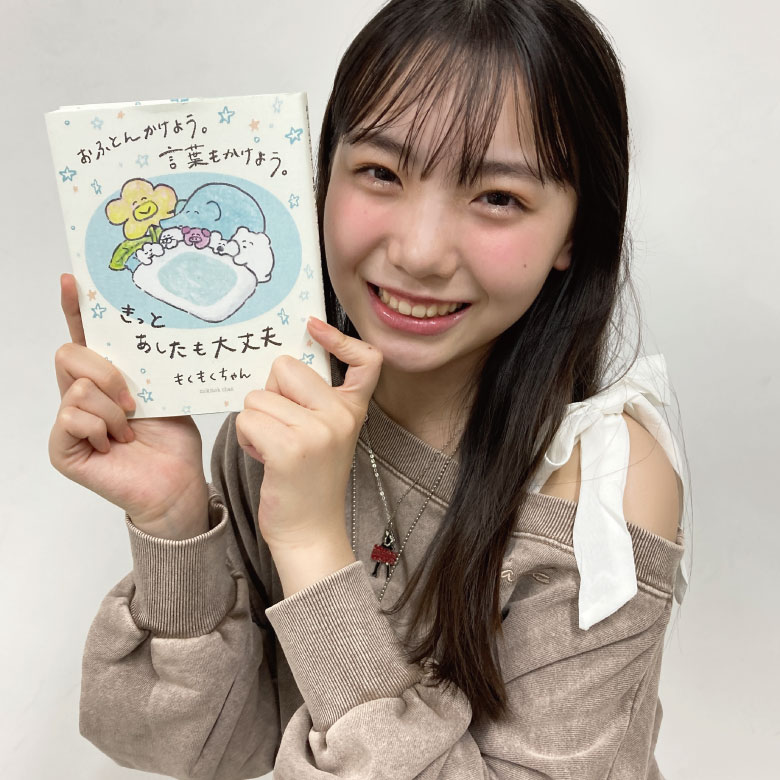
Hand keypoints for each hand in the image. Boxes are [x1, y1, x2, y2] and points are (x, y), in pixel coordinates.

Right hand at [49, 273, 209, 538]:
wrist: (177, 482)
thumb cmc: (172, 440)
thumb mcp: (164, 391)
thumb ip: (145, 365)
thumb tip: (147, 329)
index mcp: (106, 376)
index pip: (84, 335)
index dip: (75, 308)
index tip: (73, 280)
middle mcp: (81, 394)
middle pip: (70, 353)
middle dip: (106, 373)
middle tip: (134, 400)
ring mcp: (69, 421)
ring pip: (77, 388)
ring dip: (114, 411)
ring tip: (130, 431)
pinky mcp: (64, 447)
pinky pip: (72, 418)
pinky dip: (101, 429)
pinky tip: (116, 444)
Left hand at [235, 317, 381, 550]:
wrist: (310, 531)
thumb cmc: (308, 481)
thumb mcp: (325, 434)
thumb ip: (311, 400)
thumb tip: (277, 365)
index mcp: (351, 409)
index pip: (367, 360)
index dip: (340, 339)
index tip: (313, 328)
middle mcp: (340, 416)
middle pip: (284, 368)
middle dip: (269, 394)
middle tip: (280, 426)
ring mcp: (317, 432)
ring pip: (258, 397)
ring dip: (253, 422)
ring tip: (271, 448)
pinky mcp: (290, 449)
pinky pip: (247, 420)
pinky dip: (245, 437)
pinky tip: (262, 456)